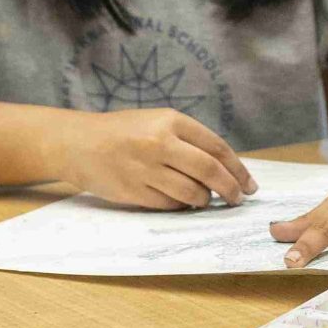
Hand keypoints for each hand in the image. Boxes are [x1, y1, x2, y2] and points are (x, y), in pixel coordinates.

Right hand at [61, 109, 257, 209]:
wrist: (79, 143)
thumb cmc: (123, 132)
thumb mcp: (157, 122)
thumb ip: (188, 141)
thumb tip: (226, 168)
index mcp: (170, 121)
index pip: (216, 147)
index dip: (237, 168)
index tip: (248, 183)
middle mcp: (160, 143)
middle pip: (209, 172)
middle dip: (230, 188)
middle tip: (238, 198)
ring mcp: (146, 169)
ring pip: (192, 193)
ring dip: (204, 200)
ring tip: (205, 199)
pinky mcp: (134, 191)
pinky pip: (170, 205)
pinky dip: (181, 206)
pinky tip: (180, 201)